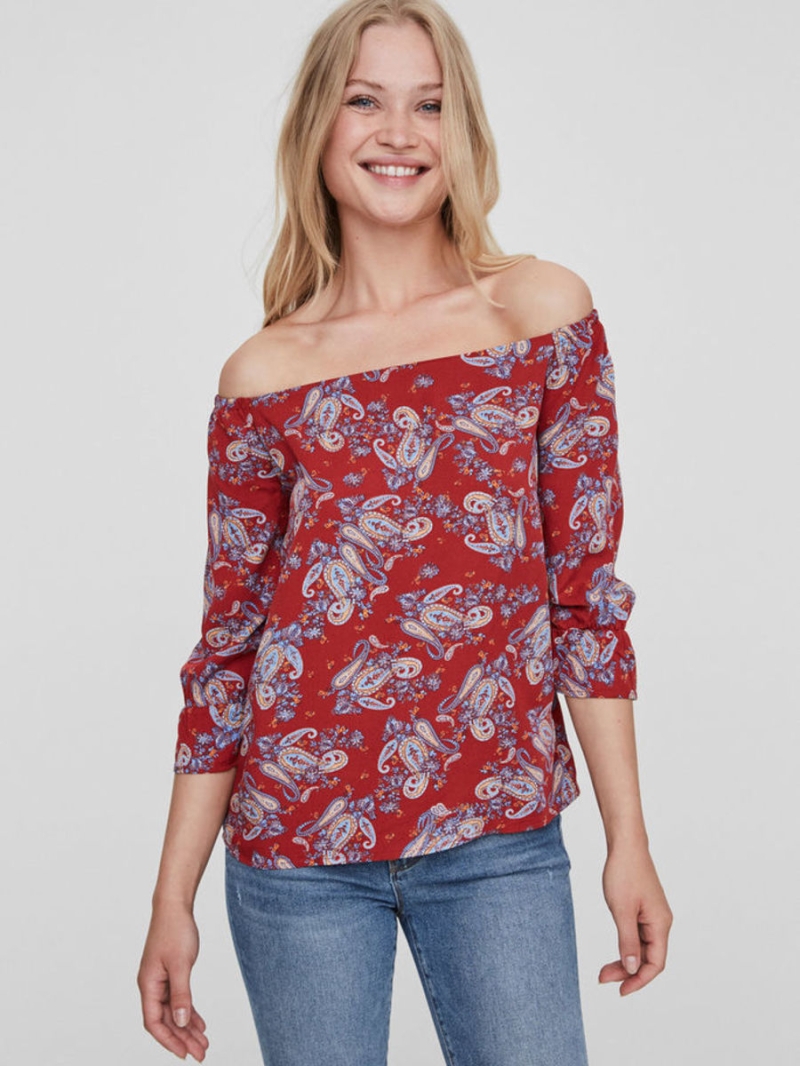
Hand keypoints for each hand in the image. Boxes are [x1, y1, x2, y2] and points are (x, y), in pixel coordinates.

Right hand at [137, 903, 209, 1060]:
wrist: (174, 907)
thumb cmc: (174, 930)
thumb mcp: (181, 964)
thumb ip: (181, 994)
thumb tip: (181, 1022)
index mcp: (148, 984)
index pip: (154, 1022)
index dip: (169, 1040)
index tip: (184, 1054)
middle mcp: (152, 985)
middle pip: (166, 1020)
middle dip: (183, 1038)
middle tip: (201, 1053)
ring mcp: (161, 980)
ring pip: (174, 1011)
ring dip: (188, 1027)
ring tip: (204, 1042)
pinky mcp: (170, 973)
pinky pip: (179, 999)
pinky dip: (189, 1011)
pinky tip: (200, 1023)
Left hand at [599, 842, 672, 995]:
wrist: (625, 844)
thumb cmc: (624, 872)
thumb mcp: (622, 910)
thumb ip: (627, 941)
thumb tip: (631, 969)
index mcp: (660, 924)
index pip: (655, 963)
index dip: (639, 980)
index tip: (621, 991)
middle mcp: (660, 922)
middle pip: (648, 958)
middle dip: (627, 972)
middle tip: (603, 978)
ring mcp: (652, 915)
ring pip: (642, 948)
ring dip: (624, 960)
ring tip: (603, 970)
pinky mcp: (644, 909)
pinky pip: (637, 935)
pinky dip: (625, 945)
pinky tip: (614, 951)